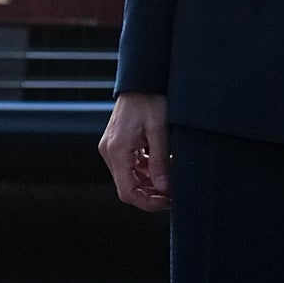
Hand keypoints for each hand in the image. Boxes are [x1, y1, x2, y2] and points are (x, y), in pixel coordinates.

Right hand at [100, 92, 171, 212]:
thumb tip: (163, 188)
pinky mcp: (117, 144)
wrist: (141, 79)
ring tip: (171, 180)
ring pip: (130, 178)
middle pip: (128, 187)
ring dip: (150, 183)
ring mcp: (111, 148)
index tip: (167, 202)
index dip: (148, 203)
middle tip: (173, 194)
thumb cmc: (150, 99)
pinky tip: (162, 167)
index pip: (127, 192)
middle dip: (151, 194)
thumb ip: (160, 161)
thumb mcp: (159, 130)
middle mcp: (109, 152)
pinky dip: (146, 171)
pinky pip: (130, 166)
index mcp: (117, 150)